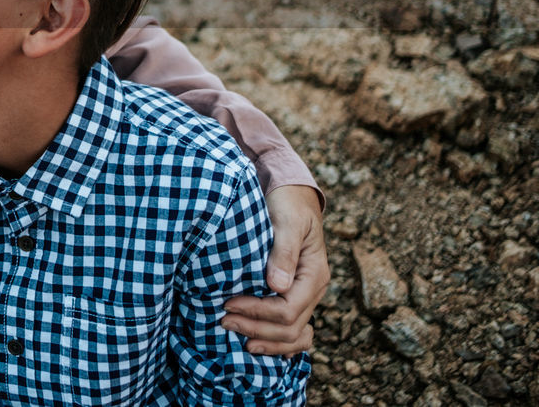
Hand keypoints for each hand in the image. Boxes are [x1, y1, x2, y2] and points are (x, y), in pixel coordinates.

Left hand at [222, 184, 327, 354]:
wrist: (292, 194)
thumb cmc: (288, 203)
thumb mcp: (288, 220)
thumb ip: (284, 251)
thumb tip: (278, 286)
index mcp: (314, 274)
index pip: (289, 309)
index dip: (258, 312)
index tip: (228, 303)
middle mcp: (312, 289)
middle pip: (290, 327)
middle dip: (257, 329)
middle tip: (224, 322)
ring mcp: (304, 294)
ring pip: (294, 335)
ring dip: (267, 341)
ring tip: (239, 340)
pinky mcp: (293, 294)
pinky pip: (292, 328)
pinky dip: (277, 341)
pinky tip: (258, 344)